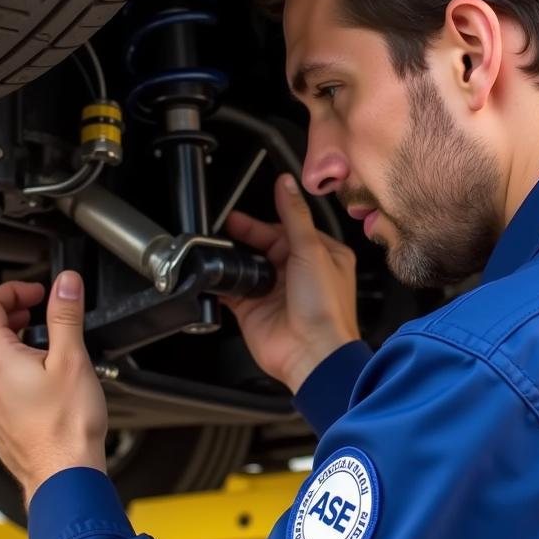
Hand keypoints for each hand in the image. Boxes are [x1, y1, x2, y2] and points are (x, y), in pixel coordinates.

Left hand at [0, 271, 107, 509]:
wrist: (63, 473)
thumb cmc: (67, 425)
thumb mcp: (73, 358)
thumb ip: (65, 314)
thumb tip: (65, 284)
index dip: (13, 291)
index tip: (36, 293)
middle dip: (18, 316)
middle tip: (45, 313)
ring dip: (19, 345)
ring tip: (51, 350)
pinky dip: (17, 372)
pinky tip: (45, 382)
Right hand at [219, 174, 360, 392]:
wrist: (313, 354)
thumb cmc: (326, 308)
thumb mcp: (311, 249)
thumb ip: (294, 215)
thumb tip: (286, 184)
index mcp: (321, 255)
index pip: (286, 229)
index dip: (262, 222)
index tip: (240, 216)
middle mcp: (299, 273)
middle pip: (264, 246)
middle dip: (243, 238)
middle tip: (222, 230)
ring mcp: (275, 292)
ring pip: (248, 266)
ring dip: (232, 259)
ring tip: (214, 248)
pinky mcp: (254, 311)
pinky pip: (233, 291)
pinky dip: (221, 283)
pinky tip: (212, 273)